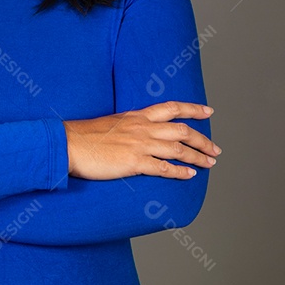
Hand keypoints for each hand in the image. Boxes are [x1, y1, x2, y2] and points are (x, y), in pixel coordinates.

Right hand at [63, 101, 220, 180]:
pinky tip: (189, 175)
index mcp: (137, 116)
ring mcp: (139, 145)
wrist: (68, 144)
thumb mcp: (111, 123)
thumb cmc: (85, 135)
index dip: (193, 109)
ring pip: (178, 150)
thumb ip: (129, 126)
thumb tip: (138, 132)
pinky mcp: (134, 163)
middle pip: (182, 131)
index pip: (171, 108)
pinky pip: (163, 168)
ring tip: (209, 164)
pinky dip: (179, 172)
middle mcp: (142, 128)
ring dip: (197, 157)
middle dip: (202, 140)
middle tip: (215, 149)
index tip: (208, 112)